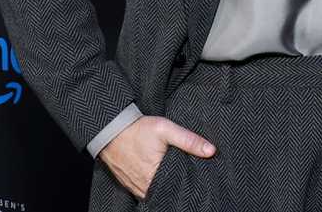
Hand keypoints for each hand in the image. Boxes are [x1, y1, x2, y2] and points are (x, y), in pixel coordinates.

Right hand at [98, 116, 215, 198]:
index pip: (178, 186)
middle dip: (177, 184)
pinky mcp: (129, 185)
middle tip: (186, 174)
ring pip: (155, 192)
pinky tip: (160, 177)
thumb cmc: (138, 129)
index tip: (195, 176)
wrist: (110, 130)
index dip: (188, 182)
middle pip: (167, 190)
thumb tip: (211, 151)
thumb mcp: (166, 129)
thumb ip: (189, 141)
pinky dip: (153, 186)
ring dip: (165, 186)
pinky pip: (145, 191)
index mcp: (155, 175)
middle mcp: (144, 186)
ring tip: (174, 175)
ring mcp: (135, 187)